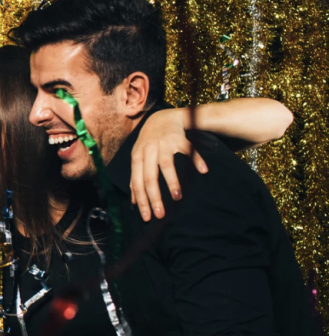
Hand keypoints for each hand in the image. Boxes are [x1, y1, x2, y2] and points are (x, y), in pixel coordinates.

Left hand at [131, 107, 207, 221]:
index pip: (137, 183)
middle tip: (161, 214)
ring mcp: (163, 144)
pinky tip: (203, 171)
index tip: (147, 217)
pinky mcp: (179, 138)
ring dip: (172, 182)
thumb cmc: (148, 143)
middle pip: (149, 177)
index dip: (141, 201)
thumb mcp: (138, 158)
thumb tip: (133, 202)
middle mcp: (148, 151)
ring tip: (176, 197)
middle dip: (154, 197)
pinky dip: (196, 160)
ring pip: (166, 165)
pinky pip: (188, 150)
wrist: (161, 118)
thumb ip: (135, 178)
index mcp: (137, 158)